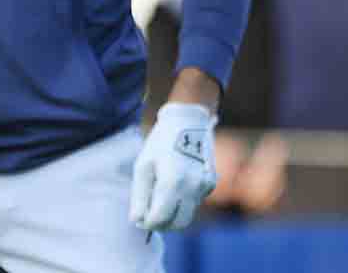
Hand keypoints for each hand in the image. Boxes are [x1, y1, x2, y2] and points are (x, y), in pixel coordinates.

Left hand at [130, 103, 217, 231]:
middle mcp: (193, 187)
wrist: (188, 123)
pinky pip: (195, 202)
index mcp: (173, 181)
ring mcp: (205, 186)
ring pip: (188, 215)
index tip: (139, 220)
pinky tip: (174, 185)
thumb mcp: (143, 166)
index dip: (148, 223)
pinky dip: (182, 202)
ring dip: (173, 215)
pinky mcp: (211, 184)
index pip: (161, 217)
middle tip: (149, 218)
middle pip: (179, 223)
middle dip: (163, 225)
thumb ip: (140, 195)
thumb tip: (136, 220)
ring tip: (158, 203)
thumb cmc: (160, 143)